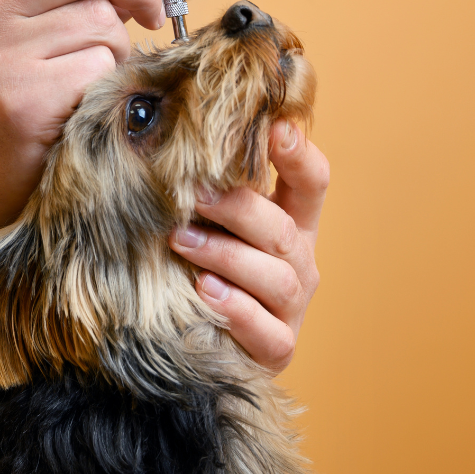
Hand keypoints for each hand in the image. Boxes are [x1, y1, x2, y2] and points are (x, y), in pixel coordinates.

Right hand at [0, 0, 189, 234]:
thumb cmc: (20, 93)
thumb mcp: (33, 27)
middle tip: (159, 14)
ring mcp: (2, 54)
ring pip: (102, 22)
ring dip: (121, 49)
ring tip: (96, 75)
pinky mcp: (22, 99)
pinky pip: (99, 70)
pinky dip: (109, 85)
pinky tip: (85, 103)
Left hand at [169, 120, 329, 372]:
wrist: (201, 344)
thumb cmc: (197, 267)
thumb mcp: (205, 223)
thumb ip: (201, 186)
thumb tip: (162, 131)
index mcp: (291, 223)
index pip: (311, 181)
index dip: (298, 154)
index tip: (274, 127)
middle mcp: (298, 262)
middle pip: (284, 229)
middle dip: (240, 208)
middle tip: (193, 193)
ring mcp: (291, 308)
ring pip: (276, 277)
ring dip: (227, 255)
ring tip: (181, 240)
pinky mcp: (276, 348)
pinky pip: (266, 330)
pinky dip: (237, 309)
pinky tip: (205, 292)